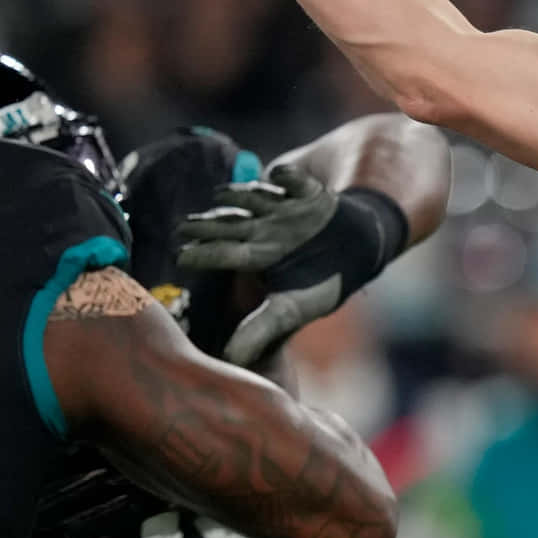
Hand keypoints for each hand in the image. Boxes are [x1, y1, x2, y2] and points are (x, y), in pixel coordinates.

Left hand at [177, 163, 400, 366]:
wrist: (359, 250)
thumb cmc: (321, 283)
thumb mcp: (291, 309)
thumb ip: (261, 330)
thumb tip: (230, 360)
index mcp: (257, 255)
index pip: (223, 252)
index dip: (202, 253)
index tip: (179, 256)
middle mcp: (264, 229)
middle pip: (230, 223)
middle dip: (207, 224)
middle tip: (182, 226)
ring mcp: (284, 209)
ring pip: (255, 197)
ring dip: (240, 195)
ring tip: (222, 195)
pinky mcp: (307, 192)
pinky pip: (294, 179)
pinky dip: (287, 178)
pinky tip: (278, 176)